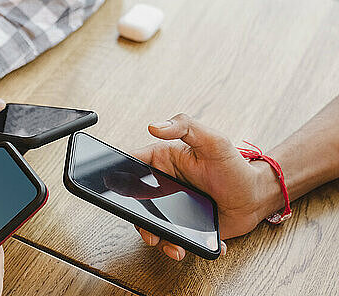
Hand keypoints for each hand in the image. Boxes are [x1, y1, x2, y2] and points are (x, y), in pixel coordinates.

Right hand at [132, 114, 277, 260]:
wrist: (256, 197)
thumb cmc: (236, 166)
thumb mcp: (213, 141)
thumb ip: (185, 126)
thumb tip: (154, 126)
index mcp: (163, 159)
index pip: (132, 164)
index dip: (120, 176)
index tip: (118, 190)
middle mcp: (163, 183)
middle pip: (136, 200)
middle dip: (139, 218)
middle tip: (150, 230)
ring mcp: (171, 205)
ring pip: (150, 223)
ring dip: (157, 237)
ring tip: (173, 246)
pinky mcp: (182, 225)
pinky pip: (170, 237)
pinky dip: (176, 246)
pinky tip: (190, 248)